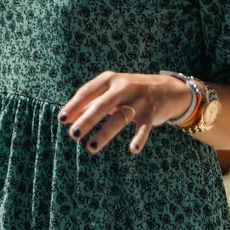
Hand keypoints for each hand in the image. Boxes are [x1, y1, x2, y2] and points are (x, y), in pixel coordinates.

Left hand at [56, 72, 193, 155]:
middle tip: (73, 134)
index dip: (74, 106)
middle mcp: (124, 87)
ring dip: (105, 133)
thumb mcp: (110, 91)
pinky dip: (139, 138)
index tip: (61, 120)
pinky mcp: (152, 113)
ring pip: (120, 118)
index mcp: (109, 80)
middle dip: (87, 120)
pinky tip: (133, 149)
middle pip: (102, 105)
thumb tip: (66, 118)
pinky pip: (144, 127)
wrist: (168, 89)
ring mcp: (139, 100)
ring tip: (91, 147)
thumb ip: (90, 102)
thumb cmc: (130, 92)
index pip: (88, 92)